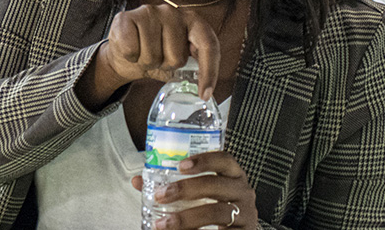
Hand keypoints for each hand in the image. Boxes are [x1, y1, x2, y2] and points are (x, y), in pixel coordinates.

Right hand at [97, 4, 219, 98]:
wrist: (125, 52)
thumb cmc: (154, 54)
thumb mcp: (178, 59)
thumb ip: (194, 66)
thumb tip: (206, 91)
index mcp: (191, 20)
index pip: (208, 44)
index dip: (209, 71)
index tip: (204, 94)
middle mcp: (172, 12)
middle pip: (177, 57)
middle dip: (166, 65)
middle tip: (158, 59)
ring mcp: (148, 12)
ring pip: (153, 55)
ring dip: (147, 62)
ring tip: (144, 54)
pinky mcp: (126, 17)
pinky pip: (131, 50)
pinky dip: (131, 57)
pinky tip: (131, 50)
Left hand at [133, 152, 257, 228]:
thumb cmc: (215, 209)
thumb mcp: (198, 196)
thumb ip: (171, 186)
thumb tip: (138, 181)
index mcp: (233, 176)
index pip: (224, 160)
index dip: (204, 160)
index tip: (181, 165)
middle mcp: (243, 192)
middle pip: (216, 185)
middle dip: (186, 189)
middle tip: (161, 195)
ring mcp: (246, 214)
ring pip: (217, 212)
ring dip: (186, 218)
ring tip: (163, 224)